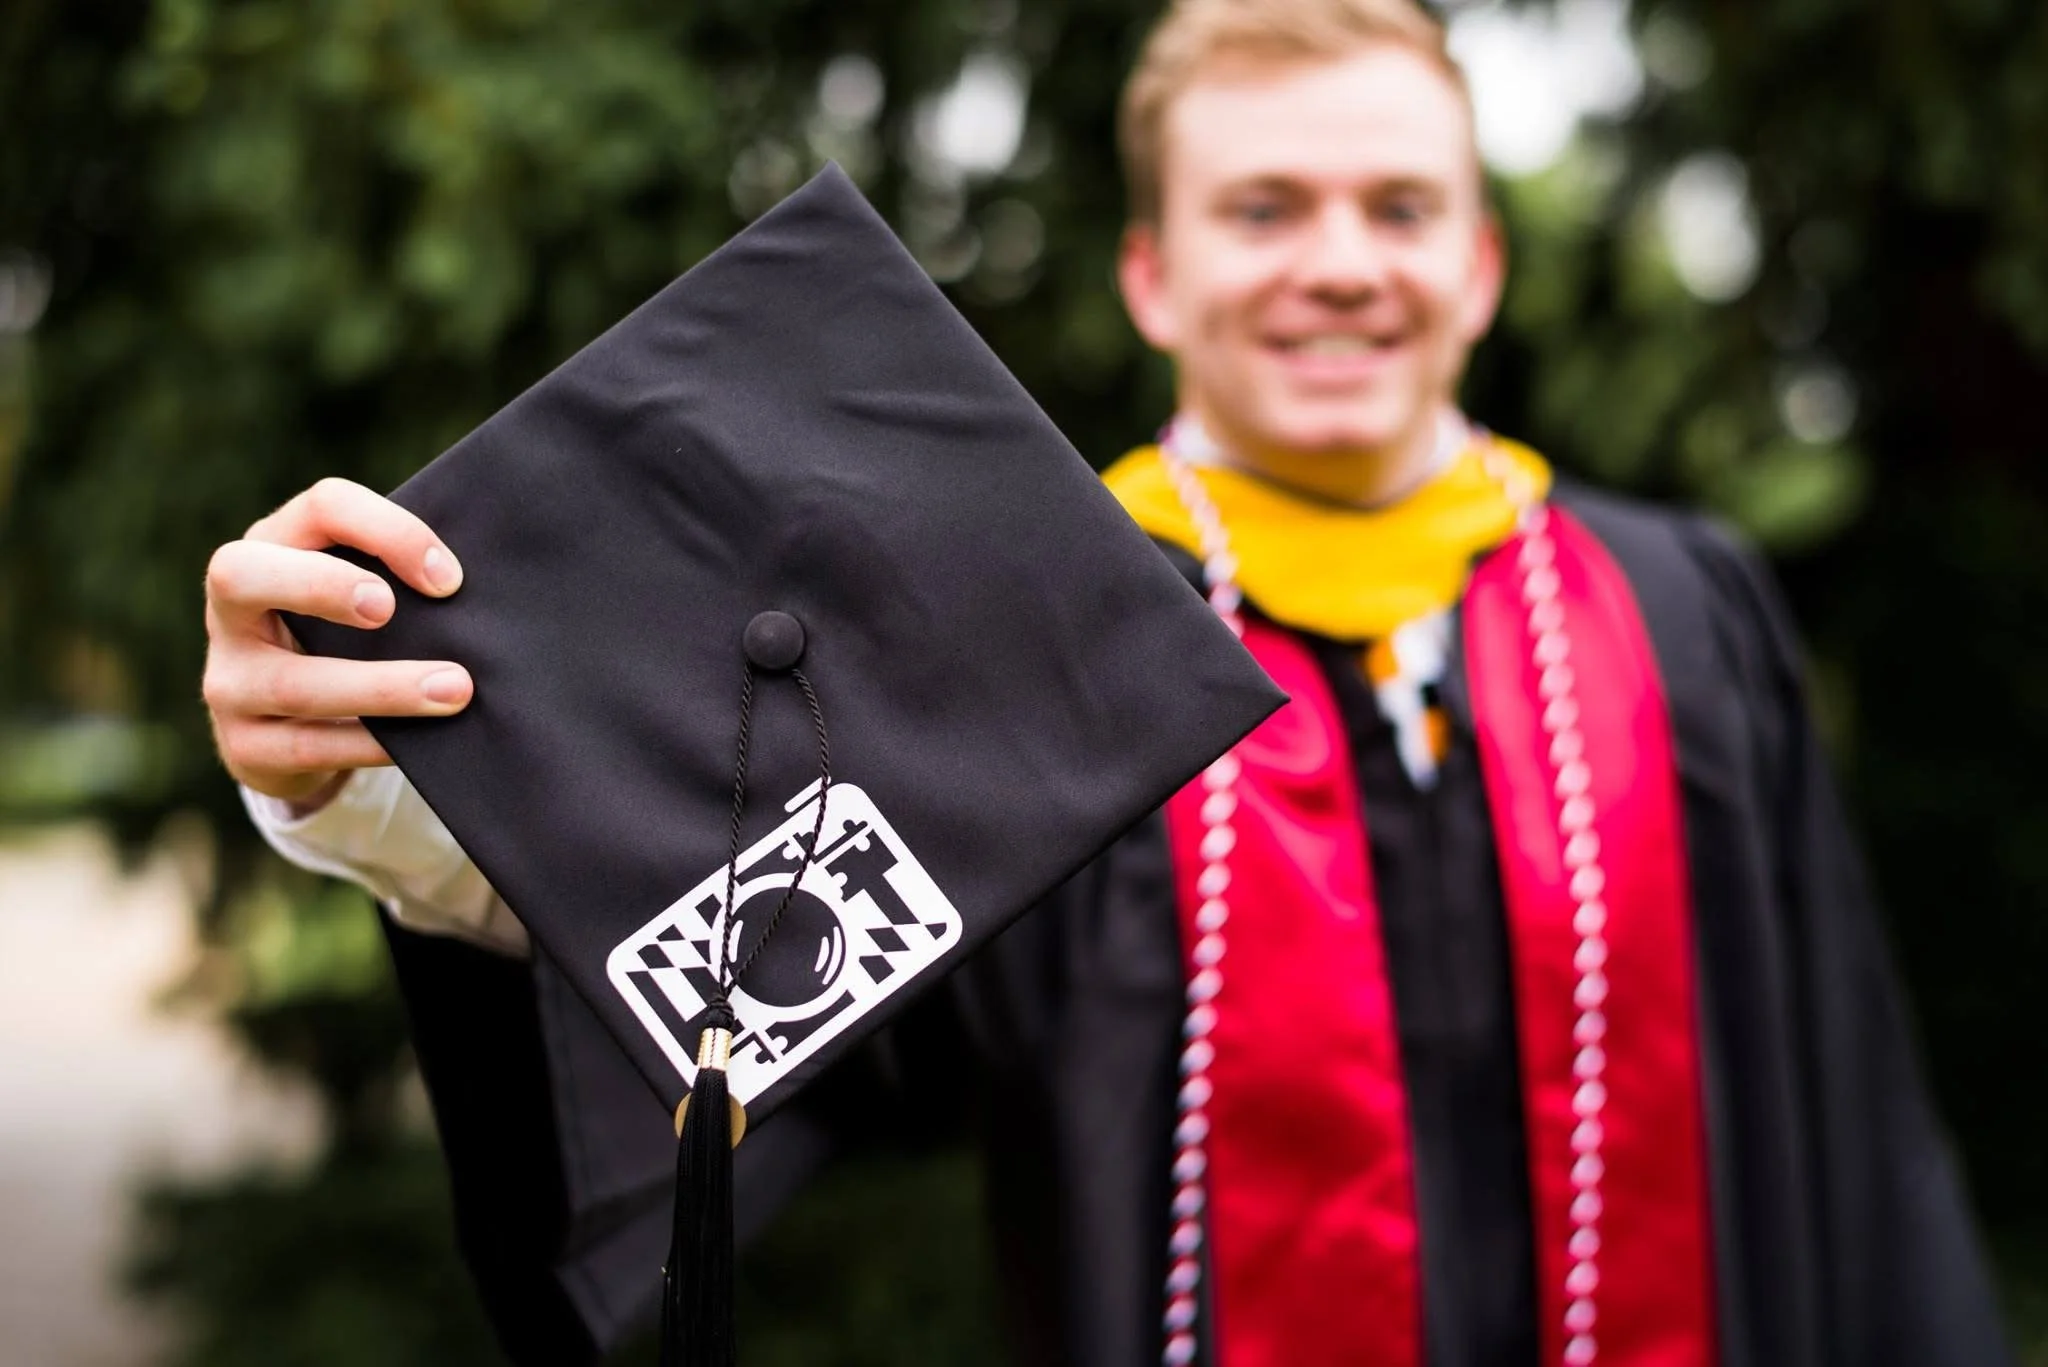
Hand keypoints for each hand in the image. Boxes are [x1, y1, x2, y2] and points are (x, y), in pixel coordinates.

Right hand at [204, 477, 471, 810]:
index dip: (387, 530)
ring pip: (293, 682)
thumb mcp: (362, 592)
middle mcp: (231, 608)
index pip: (321, 508)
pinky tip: (415, 746)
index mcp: (272, 547)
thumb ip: (403, 576)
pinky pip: (307, 747)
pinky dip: (369, 743)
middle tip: (388, 608)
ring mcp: (229, 679)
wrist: (289, 727)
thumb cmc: (346, 637)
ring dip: (382, 687)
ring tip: (455, 689)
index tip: (449, 579)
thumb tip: (475, 584)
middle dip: (320, 585)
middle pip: (243, 574)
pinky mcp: (243, 745)